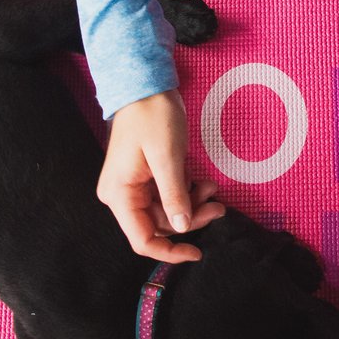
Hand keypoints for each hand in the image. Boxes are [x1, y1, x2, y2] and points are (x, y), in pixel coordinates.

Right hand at [98, 89, 222, 262]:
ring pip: (168, 211)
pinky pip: (168, 195)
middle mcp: (122, 195)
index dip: (169, 252)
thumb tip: (181, 228)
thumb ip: (174, 194)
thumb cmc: (152, 116)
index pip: (141, 240)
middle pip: (159, 225)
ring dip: (192, 204)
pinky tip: (203, 181)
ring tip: (212, 188)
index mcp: (120, 195)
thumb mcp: (167, 156)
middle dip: (190, 219)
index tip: (197, 252)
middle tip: (219, 206)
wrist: (146, 86)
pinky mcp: (146, 177)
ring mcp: (134, 186)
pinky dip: (187, 191)